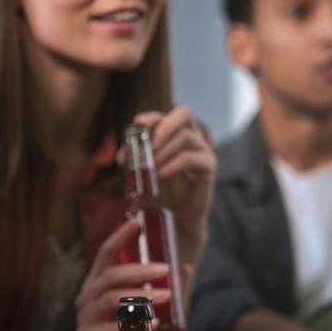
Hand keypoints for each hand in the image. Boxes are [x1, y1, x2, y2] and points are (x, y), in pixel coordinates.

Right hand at [73, 219, 171, 330]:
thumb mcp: (146, 311)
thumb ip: (161, 290)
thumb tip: (184, 267)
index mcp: (98, 284)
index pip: (105, 254)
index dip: (120, 236)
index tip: (137, 221)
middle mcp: (86, 298)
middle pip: (109, 275)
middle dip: (138, 270)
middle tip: (164, 269)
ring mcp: (83, 319)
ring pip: (108, 300)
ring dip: (139, 296)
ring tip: (165, 296)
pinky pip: (105, 330)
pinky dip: (130, 326)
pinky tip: (152, 325)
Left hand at [123, 107, 215, 263]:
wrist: (179, 216)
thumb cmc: (162, 190)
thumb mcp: (144, 171)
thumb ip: (134, 160)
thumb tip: (122, 155)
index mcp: (176, 134)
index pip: (166, 115)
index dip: (152, 117)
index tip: (137, 123)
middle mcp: (192, 137)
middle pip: (184, 114)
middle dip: (164, 126)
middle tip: (149, 145)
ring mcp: (203, 150)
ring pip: (186, 137)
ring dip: (164, 151)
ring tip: (150, 167)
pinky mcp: (209, 166)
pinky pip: (191, 158)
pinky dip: (172, 165)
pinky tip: (160, 175)